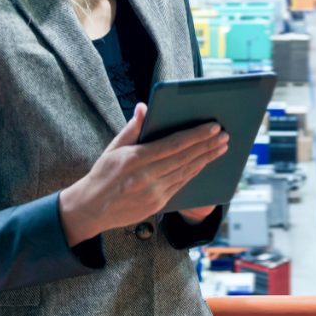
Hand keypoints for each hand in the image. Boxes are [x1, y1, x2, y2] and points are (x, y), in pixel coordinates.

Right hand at [58, 103, 228, 245]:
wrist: (91, 209)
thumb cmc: (103, 174)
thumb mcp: (113, 148)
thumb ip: (132, 128)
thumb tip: (144, 106)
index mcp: (135, 159)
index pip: (174, 144)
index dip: (196, 135)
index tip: (213, 127)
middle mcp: (146, 177)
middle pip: (185, 158)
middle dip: (208, 145)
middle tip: (225, 135)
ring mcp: (153, 193)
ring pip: (187, 172)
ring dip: (207, 159)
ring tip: (222, 147)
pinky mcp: (157, 204)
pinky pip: (181, 185)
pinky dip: (195, 172)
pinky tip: (205, 163)